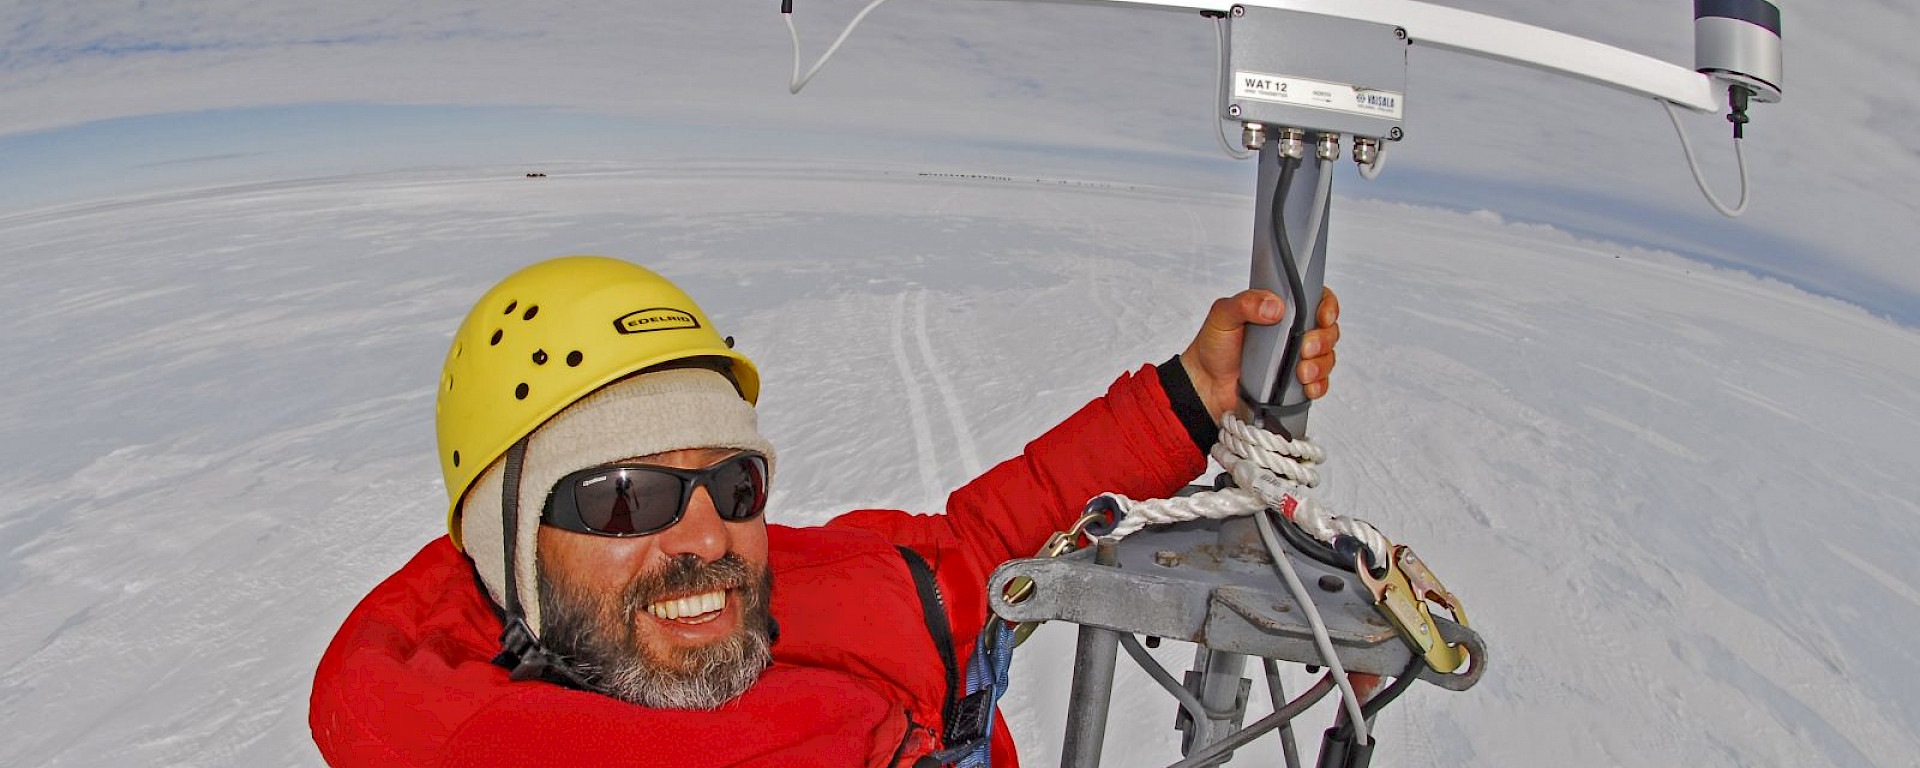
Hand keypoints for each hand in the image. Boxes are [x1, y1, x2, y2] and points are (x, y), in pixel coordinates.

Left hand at [1179, 287, 1340, 421]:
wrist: (1205, 385)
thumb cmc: (1213, 347)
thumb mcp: (1223, 316)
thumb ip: (1245, 303)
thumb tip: (1274, 306)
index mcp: (1280, 311)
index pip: (1316, 300)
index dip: (1327, 307)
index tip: (1322, 317)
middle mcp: (1293, 333)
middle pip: (1328, 331)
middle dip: (1323, 340)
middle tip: (1304, 349)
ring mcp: (1296, 359)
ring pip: (1327, 357)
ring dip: (1320, 364)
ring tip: (1301, 372)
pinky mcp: (1295, 384)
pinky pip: (1319, 384)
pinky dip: (1318, 386)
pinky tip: (1306, 387)